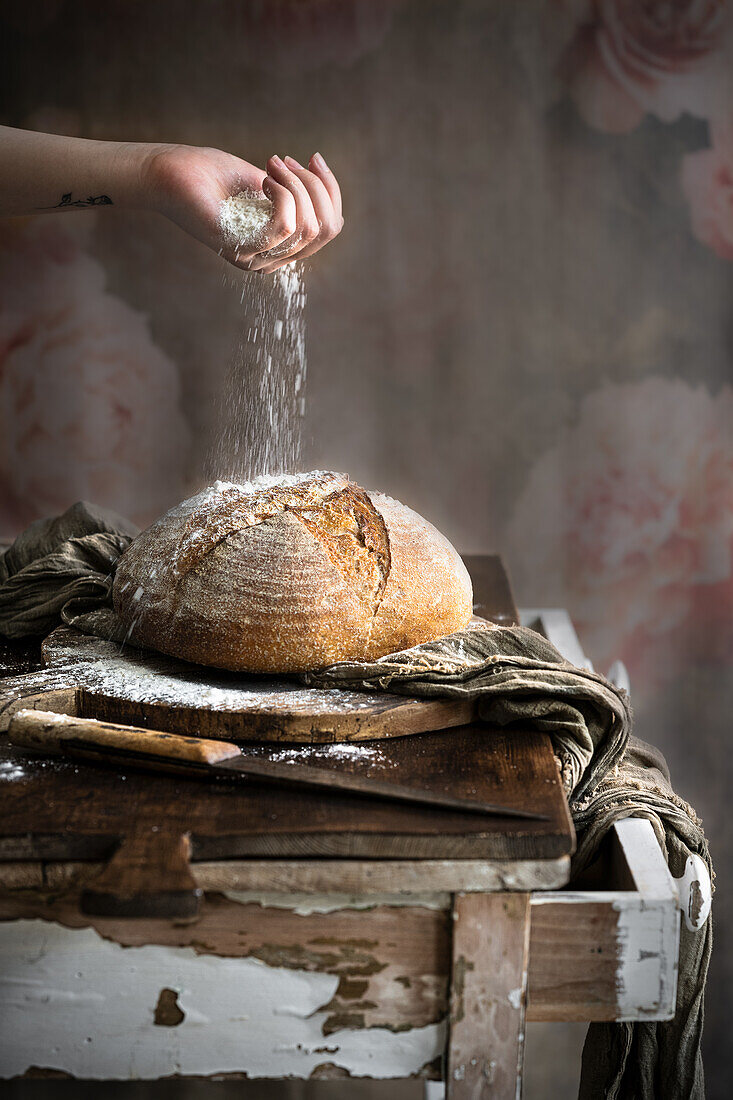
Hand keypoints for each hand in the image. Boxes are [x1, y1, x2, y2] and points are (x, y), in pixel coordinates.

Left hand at [143, 143, 342, 272]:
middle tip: (286, 160)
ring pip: (306, 227)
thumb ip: (294, 194)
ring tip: (272, 166)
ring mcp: (255, 259)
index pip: (330, 229)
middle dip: (316, 187)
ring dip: (296, 186)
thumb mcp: (266, 182)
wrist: (170, 174)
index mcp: (279, 245)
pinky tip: (264, 179)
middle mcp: (270, 259)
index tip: (312, 159)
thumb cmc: (211, 173)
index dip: (330, 190)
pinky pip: (283, 227)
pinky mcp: (240, 250)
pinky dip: (282, 195)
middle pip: (325, 229)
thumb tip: (324, 192)